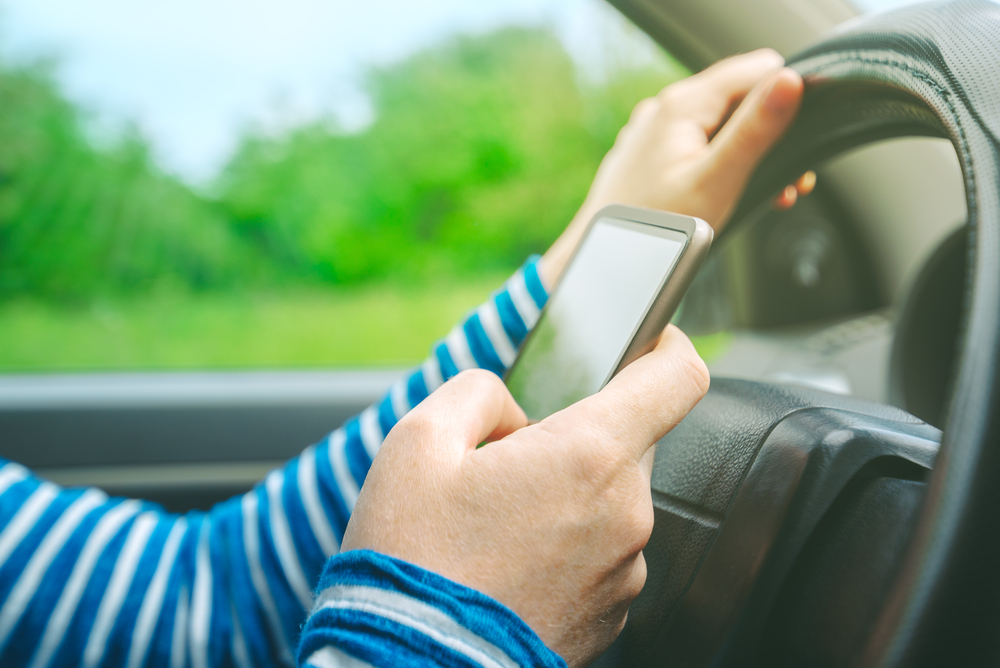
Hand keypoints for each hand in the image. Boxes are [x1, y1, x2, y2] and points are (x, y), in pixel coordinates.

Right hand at [341, 325, 708, 666]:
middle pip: (629, 442)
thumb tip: (509, 409)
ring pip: (611, 500)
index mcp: (589, 456)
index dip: (669, 347)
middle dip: (577, 437)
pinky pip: (603, 553)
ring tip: (497, 526)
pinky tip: (510, 564)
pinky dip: (568, 545)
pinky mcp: (612, 615)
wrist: (411, 667)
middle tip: (509, 462)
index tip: (653, 342)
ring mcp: (624, 571)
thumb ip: (477, 393)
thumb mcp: (417, 442)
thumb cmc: (412, 558)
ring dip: (569, 495)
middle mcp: (625, 513)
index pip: (677, 378)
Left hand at [541, 49, 803, 285]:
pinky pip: (697, 143)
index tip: (799, 140)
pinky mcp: (650, 153)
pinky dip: (721, 163)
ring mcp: (654, 130)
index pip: (757, 69)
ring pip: (720, 123)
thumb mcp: (717, 180)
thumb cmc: (656, 227)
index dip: (787, 99)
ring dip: (750, 153)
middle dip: (771, 133)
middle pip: (740, 97)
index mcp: (682, 105)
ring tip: (768, 193)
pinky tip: (731, 193)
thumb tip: (790, 80)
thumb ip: (755, 130)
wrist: (604, 259)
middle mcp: (664, 108)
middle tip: (789, 182)